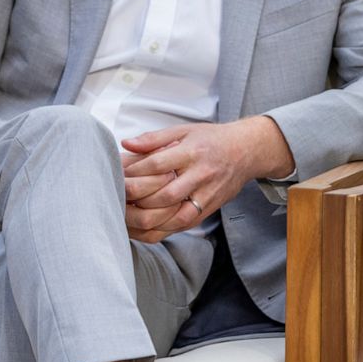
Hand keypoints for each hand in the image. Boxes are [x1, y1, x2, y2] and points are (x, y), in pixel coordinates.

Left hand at [119, 116, 293, 242]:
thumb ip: (153, 139)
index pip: (157, 165)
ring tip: (125, 218)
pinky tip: (142, 229)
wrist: (246, 152)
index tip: (117, 175)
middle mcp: (201, 175)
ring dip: (146, 221)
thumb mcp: (184, 131)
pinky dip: (160, 231)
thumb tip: (126, 144)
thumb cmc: (212, 140)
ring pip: (174, 217)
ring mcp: (206, 195)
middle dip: (136, 200)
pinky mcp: (208, 209)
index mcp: (192, 152)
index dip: (134, 172)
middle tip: (115, 200)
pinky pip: (182, 226)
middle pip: (164, 195)